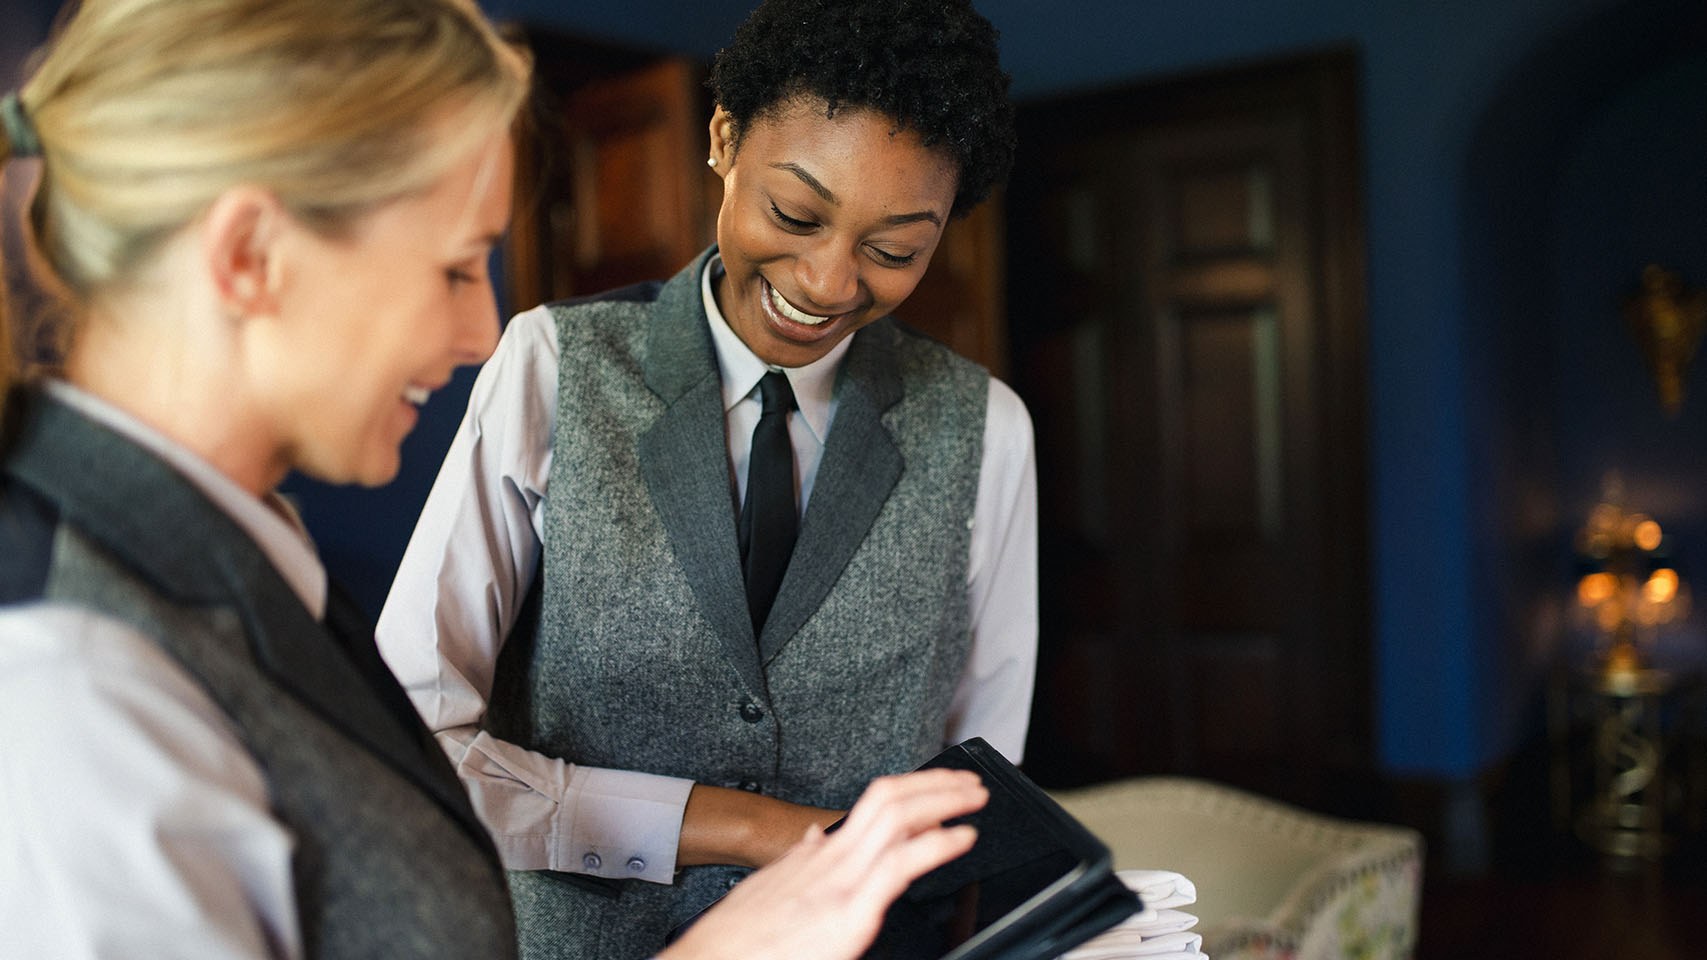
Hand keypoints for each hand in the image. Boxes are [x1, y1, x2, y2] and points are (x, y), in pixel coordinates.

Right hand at [658, 769, 985, 959]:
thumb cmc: (735, 945)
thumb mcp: (766, 892)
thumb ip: (796, 864)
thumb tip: (812, 842)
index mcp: (815, 858)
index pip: (872, 806)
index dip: (911, 792)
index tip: (938, 791)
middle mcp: (828, 859)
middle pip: (888, 798)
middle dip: (935, 784)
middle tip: (968, 783)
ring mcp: (838, 880)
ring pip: (897, 815)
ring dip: (944, 800)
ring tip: (974, 799)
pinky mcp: (849, 911)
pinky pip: (901, 862)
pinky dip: (939, 844)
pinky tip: (963, 839)